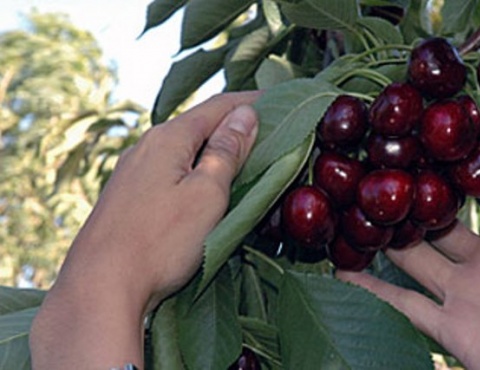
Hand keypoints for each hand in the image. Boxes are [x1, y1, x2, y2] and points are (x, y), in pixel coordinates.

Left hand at [30, 91, 260, 368]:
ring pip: (182, 150)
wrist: (100, 287)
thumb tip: (244, 115)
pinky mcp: (127, 197)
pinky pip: (169, 171)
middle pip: (198, 125)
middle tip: (268, 129)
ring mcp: (132, 172)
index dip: (250, 101)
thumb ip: (226, 152)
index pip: (218, 106)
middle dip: (233, 124)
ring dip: (213, 148)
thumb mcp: (207, 194)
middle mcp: (145, 147)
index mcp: (168, 139)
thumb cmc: (161, 241)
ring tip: (241, 155)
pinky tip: (203, 183)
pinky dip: (194, 169)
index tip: (280, 99)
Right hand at [337, 190, 479, 368]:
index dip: (473, 178)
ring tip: (356, 217)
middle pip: (441, 224)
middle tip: (385, 183)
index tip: (447, 158)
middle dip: (415, 204)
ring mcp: (466, 294)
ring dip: (388, 240)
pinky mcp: (451, 329)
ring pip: (416, 256)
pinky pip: (403, 303)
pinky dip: (370, 290)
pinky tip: (342, 275)